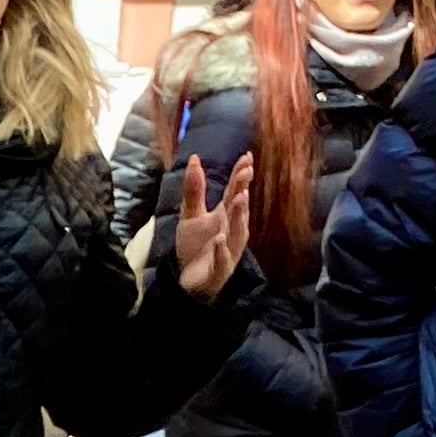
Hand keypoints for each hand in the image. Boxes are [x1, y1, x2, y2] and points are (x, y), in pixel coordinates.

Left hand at [171, 155, 255, 296]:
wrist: (189, 279)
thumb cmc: (195, 245)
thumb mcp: (191, 214)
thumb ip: (194, 189)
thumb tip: (194, 158)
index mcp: (227, 214)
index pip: (235, 191)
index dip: (241, 175)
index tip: (246, 157)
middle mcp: (233, 229)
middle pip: (239, 208)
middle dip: (242, 191)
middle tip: (245, 173)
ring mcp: (229, 249)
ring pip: (236, 231)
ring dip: (238, 216)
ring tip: (238, 198)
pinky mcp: (220, 269)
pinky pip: (222, 259)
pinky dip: (221, 250)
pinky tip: (219, 239)